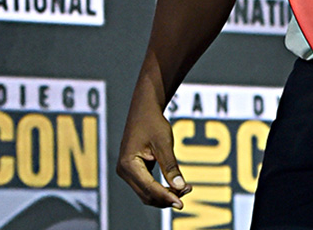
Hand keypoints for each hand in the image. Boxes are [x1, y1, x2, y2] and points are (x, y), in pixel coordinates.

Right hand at [116, 95, 190, 209]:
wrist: (144, 109)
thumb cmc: (153, 122)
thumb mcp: (164, 143)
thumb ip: (170, 166)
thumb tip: (180, 187)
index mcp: (128, 164)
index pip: (149, 187)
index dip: (166, 197)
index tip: (181, 203)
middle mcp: (124, 171)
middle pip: (147, 194)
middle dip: (167, 197)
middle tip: (188, 191)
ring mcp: (127, 172)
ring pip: (147, 193)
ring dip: (165, 194)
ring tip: (185, 188)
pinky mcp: (133, 171)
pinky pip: (147, 186)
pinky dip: (161, 189)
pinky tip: (176, 185)